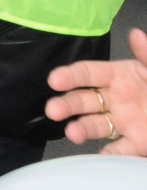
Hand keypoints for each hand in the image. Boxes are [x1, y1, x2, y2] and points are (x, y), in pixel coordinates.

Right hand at [46, 27, 146, 155]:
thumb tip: (135, 34)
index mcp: (118, 76)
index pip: (87, 74)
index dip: (70, 76)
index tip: (54, 80)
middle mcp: (114, 98)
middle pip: (84, 100)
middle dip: (67, 104)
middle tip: (54, 110)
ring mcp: (123, 121)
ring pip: (95, 124)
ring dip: (81, 129)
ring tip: (72, 134)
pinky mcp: (136, 142)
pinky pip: (120, 149)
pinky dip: (109, 154)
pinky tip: (100, 155)